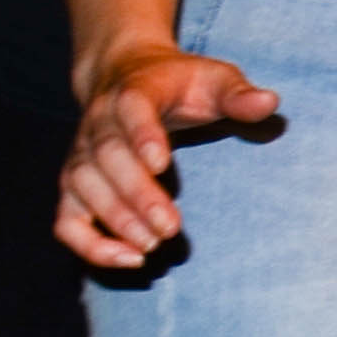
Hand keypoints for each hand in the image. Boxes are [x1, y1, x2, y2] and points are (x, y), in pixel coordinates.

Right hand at [55, 48, 280, 268]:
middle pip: (107, 157)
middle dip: (136, 195)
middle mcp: (98, 123)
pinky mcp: (75, 185)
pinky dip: (88, 243)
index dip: (142, 135)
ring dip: (114, 220)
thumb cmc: (180, 85)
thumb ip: (238, 93)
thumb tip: (270, 102)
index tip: (161, 164)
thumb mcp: (213, 78)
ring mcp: (81, 155)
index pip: (131, 109)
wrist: (125, 76)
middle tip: (170, 228)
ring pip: (83, 187)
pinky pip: (66, 219)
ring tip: (151, 247)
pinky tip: (127, 260)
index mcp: (133, 92)